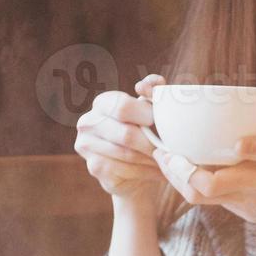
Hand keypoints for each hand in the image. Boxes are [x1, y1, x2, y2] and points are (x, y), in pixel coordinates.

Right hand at [75, 75, 167, 205]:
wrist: (136, 166)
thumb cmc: (145, 131)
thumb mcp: (152, 110)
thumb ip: (154, 92)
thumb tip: (152, 82)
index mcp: (102, 102)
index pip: (123, 107)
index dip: (148, 116)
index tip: (162, 125)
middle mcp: (88, 122)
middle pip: (126, 135)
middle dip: (152, 143)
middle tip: (170, 149)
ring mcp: (86, 146)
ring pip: (128, 155)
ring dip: (152, 160)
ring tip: (167, 160)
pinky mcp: (94, 168)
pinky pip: (125, 171)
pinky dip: (146, 172)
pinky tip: (157, 171)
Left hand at [154, 136, 255, 240]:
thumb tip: (237, 144)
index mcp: (254, 184)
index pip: (201, 185)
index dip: (179, 169)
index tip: (166, 149)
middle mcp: (244, 201)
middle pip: (194, 195)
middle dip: (173, 175)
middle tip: (162, 150)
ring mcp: (245, 208)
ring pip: (204, 198)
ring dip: (186, 179)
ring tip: (175, 154)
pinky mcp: (249, 209)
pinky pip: (218, 197)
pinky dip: (204, 182)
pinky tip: (202, 163)